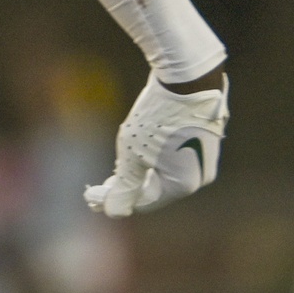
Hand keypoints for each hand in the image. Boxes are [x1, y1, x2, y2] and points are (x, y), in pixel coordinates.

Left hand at [85, 72, 228, 217]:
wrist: (187, 78)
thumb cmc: (157, 118)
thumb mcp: (132, 154)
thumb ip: (124, 186)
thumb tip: (114, 214)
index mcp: (185, 184)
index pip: (144, 201)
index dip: (114, 200)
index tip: (90, 197)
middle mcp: (199, 175)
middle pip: (154, 189)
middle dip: (124, 187)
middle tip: (96, 188)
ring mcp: (204, 156)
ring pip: (163, 173)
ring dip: (136, 174)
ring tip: (113, 172)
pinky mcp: (202, 139)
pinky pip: (172, 158)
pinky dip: (151, 160)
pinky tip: (135, 154)